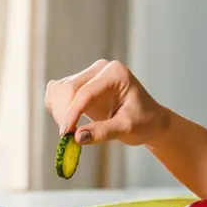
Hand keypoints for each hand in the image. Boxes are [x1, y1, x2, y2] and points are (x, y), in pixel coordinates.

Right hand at [44, 59, 167, 145]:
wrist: (149, 120)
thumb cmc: (143, 122)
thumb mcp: (127, 128)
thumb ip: (103, 132)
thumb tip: (77, 137)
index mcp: (115, 73)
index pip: (86, 91)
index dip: (73, 113)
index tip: (65, 134)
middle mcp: (100, 69)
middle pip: (69, 88)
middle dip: (64, 114)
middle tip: (68, 138)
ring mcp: (89, 74)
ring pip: (59, 90)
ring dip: (59, 112)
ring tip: (71, 132)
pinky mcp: (80, 83)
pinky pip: (57, 93)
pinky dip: (57, 109)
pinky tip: (70, 123)